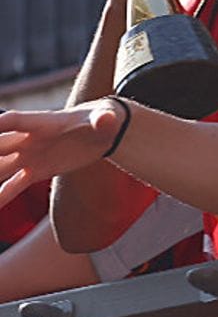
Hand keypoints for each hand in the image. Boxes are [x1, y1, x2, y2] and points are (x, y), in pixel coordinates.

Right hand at [0, 103, 121, 208]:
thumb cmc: (102, 119)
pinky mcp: (36, 171)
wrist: (102, 131)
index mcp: (42, 123)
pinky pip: (13, 185)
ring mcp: (30, 155)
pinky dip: (1, 196)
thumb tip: (108, 121)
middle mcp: (29, 139)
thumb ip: (103, 121)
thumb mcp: (105, 120)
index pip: (14, 121)